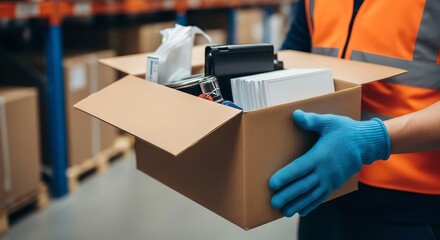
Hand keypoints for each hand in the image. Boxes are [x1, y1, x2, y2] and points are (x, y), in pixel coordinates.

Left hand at [269, 110, 390, 216]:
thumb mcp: (328, 121)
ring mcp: (330, 179)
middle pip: (303, 185)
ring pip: (311, 195)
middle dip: (288, 194)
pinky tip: (300, 211)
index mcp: (320, 156)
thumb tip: (296, 114)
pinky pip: (321, 197)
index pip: (300, 168)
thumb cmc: (344, 131)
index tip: (273, 184)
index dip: (286, 176)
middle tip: (273, 202)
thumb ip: (311, 120)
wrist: (366, 143)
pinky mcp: (334, 184)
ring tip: (283, 212)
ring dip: (297, 203)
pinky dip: (310, 205)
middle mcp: (325, 171)